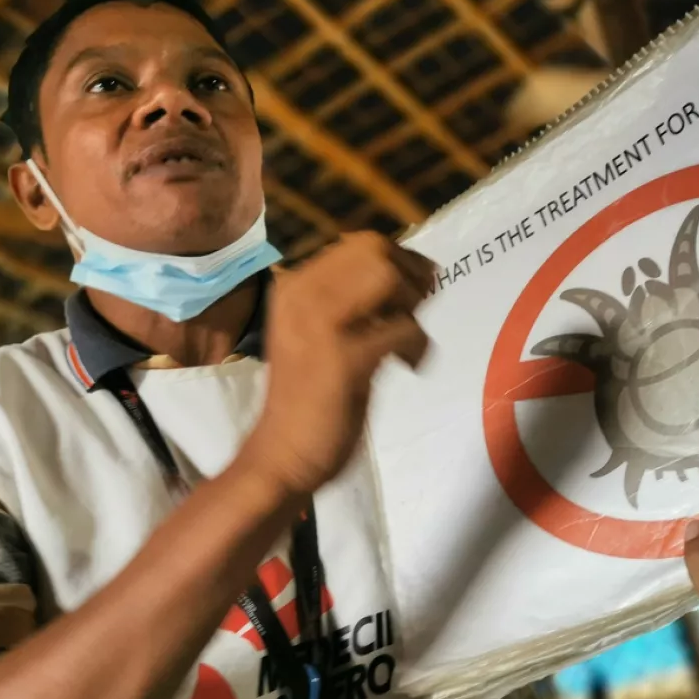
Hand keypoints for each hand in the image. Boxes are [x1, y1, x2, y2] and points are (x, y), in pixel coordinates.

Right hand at [243, 232, 433, 494]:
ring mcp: (319, 324)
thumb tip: (415, 273)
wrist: (281, 456)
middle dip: (411, 276)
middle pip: (377, 250)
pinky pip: (402, 328)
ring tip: (407, 340)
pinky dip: (417, 347)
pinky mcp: (342, 358)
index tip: (415, 291)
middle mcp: (301, 294)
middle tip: (416, 312)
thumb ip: (356, 302)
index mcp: (296, 286)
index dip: (402, 260)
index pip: (363, 242)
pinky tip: (408, 367)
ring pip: (389, 278)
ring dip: (412, 307)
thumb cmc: (309, 397)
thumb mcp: (325, 334)